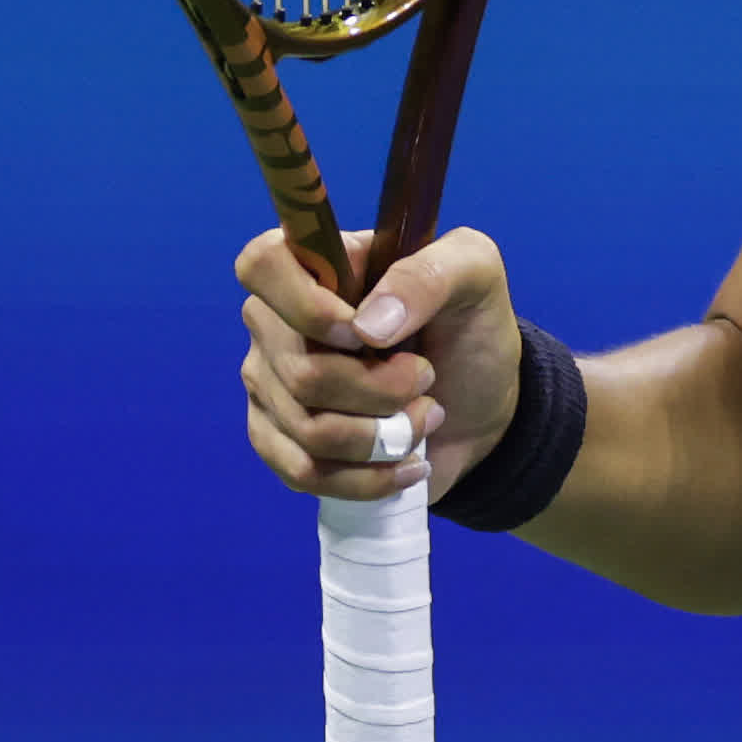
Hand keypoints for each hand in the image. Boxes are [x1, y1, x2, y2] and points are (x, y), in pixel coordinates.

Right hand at [237, 225, 521, 502]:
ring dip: (386, 433)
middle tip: (426, 377)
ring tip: (425, 416)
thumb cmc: (468, 327)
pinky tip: (406, 463)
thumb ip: (429, 274)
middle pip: (301, 371)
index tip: (364, 334)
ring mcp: (270, 384)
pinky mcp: (278, 441)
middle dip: (382, 388)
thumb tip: (369, 326)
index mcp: (313, 265)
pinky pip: (303, 472)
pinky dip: (368, 476)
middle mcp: (277, 322)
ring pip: (307, 428)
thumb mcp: (475, 274)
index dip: (308, 307)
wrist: (480, 405)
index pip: (261, 264)